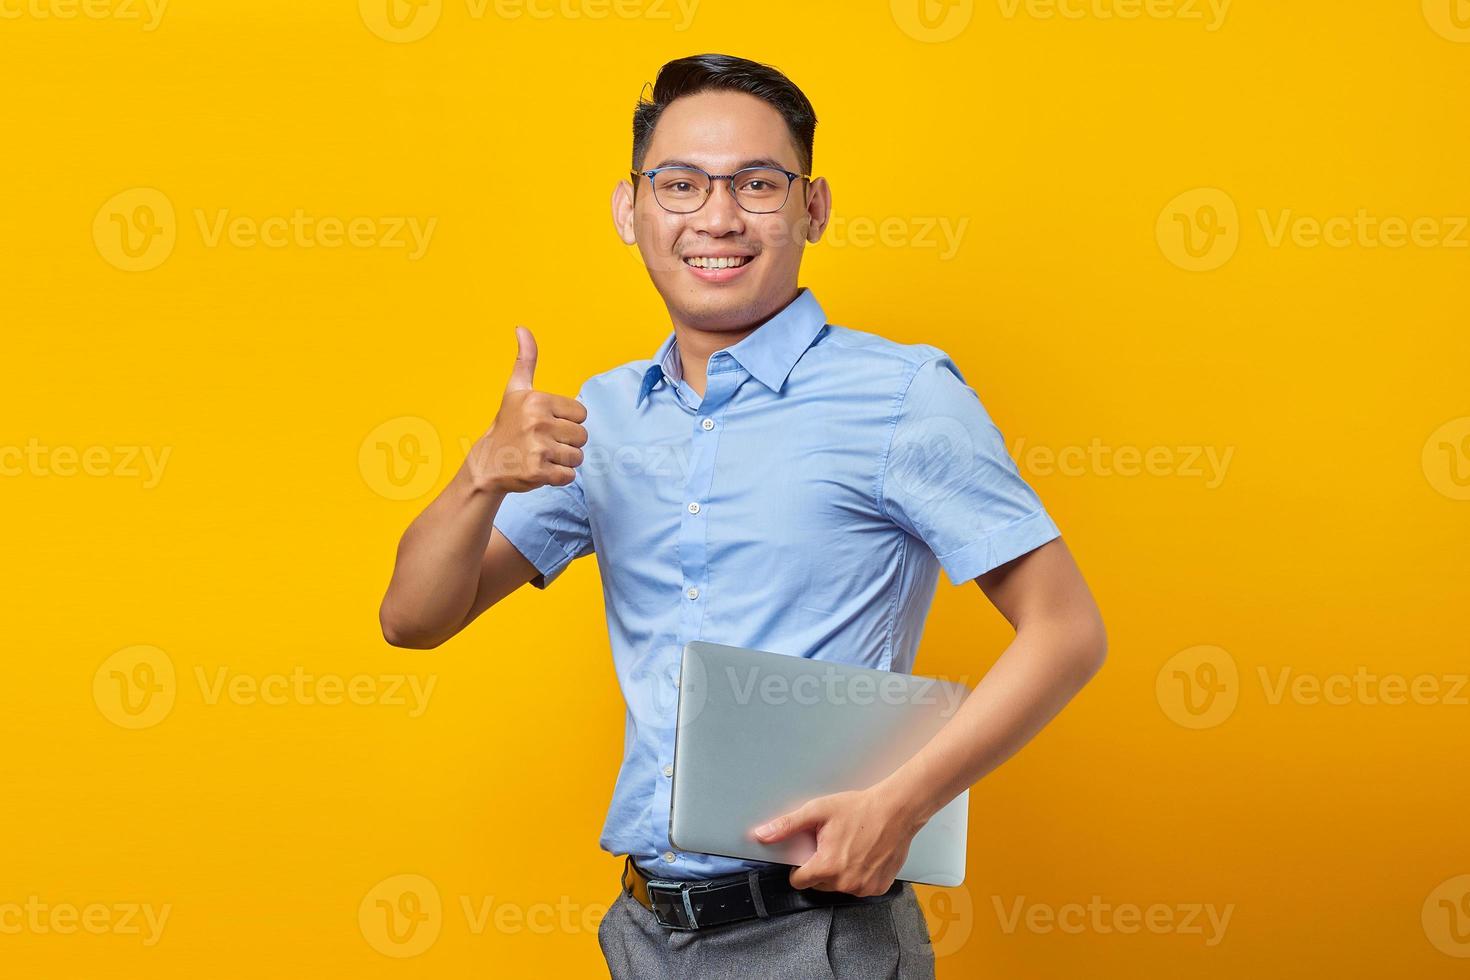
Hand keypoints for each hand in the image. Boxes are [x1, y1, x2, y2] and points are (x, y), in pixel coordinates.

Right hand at [466, 326, 587, 493]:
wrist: (487, 463)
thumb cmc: (507, 425)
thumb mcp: (515, 390)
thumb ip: (525, 360)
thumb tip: (521, 327)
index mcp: (537, 400)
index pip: (581, 414)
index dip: (568, 422)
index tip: (547, 425)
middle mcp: (538, 422)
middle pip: (582, 436)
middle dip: (567, 443)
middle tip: (544, 443)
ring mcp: (538, 448)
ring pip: (577, 457)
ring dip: (564, 461)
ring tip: (542, 456)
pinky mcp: (539, 472)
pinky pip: (569, 476)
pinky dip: (559, 477)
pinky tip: (541, 470)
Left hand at [752, 786, 925, 896]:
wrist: (897, 810)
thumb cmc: (859, 809)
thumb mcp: (818, 811)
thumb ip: (787, 826)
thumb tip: (761, 834)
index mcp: (827, 867)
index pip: (798, 881)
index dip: (800, 867)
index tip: (811, 854)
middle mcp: (846, 883)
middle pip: (819, 884)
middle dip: (821, 868)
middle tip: (835, 845)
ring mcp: (864, 888)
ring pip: (839, 887)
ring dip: (840, 872)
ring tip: (852, 848)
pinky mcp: (878, 888)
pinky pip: (859, 887)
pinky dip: (859, 875)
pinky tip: (865, 856)